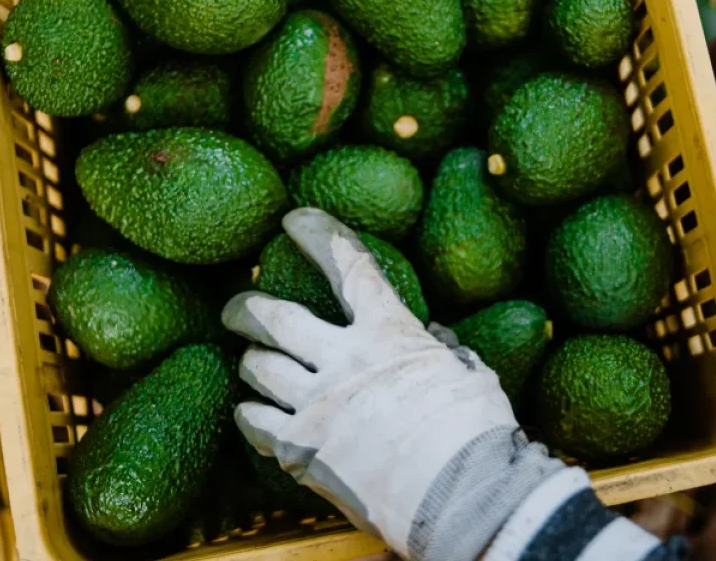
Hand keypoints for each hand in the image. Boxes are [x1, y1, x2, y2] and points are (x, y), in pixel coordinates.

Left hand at [222, 208, 562, 560]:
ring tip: (250, 361)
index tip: (295, 219)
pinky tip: (249, 411)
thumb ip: (444, 352)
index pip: (348, 265)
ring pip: (258, 367)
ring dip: (250, 360)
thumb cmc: (477, 435)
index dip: (317, 234)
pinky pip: (254, 421)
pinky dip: (248, 412)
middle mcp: (345, 360)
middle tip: (238, 305)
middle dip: (248, 306)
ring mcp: (317, 404)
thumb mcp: (471, 376)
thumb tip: (436, 340)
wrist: (461, 497)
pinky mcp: (301, 450)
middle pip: (275, 317)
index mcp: (390, 333)